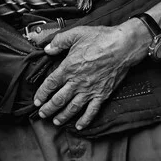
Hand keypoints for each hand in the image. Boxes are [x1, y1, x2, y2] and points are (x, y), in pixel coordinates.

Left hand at [33, 23, 148, 129]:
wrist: (123, 46)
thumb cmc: (101, 38)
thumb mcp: (76, 34)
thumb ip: (59, 42)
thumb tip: (47, 49)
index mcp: (68, 67)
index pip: (50, 84)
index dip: (42, 94)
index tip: (37, 100)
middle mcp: (77, 82)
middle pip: (59, 99)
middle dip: (48, 108)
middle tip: (42, 114)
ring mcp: (90, 90)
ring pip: (73, 108)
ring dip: (63, 116)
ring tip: (56, 122)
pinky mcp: (103, 94)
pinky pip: (92, 110)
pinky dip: (85, 120)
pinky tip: (79, 126)